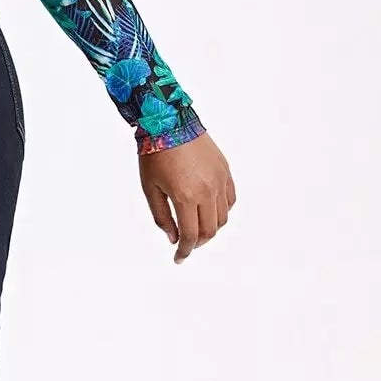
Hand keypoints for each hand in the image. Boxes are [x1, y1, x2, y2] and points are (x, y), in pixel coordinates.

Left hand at [138, 132, 234, 262]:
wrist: (169, 122)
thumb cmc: (155, 154)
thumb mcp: (150, 189)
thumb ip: (162, 217)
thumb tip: (173, 238)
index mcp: (186, 196)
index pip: (190, 235)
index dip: (184, 251)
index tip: (178, 258)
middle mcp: (207, 191)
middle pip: (209, 231)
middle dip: (197, 242)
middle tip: (186, 244)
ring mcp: (219, 181)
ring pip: (223, 218)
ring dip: (211, 229)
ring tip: (196, 228)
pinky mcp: (225, 171)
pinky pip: (230, 200)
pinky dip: (222, 211)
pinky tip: (209, 212)